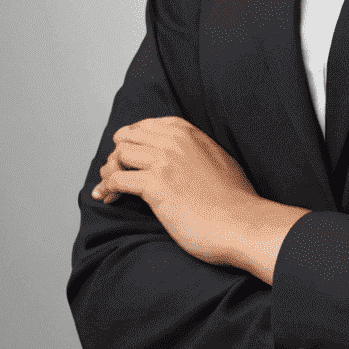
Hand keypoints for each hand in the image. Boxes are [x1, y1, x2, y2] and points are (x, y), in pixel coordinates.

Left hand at [92, 116, 259, 267]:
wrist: (242, 222)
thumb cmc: (234, 200)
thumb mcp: (218, 160)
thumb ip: (196, 150)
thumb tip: (184, 157)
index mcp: (189, 133)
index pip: (146, 125)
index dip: (131, 139)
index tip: (127, 155)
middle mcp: (174, 141)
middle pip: (128, 137)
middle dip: (117, 155)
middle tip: (114, 173)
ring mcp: (164, 161)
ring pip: (119, 155)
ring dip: (108, 171)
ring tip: (107, 188)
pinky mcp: (155, 184)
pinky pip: (117, 179)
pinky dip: (106, 188)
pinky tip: (106, 197)